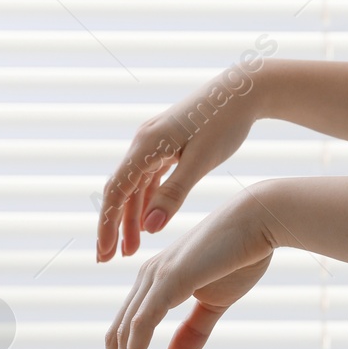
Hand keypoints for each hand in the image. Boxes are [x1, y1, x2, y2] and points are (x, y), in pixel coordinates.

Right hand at [97, 63, 273, 261]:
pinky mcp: (168, 142)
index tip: (104, 254)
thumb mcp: (201, 162)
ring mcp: (155, 141)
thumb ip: (174, 194)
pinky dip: (147, 200)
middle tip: (109, 259)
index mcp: (147, 145)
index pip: (116, 192)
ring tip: (133, 249)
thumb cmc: (226, 123)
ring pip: (136, 186)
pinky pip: (150, 176)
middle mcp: (144, 141)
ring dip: (132, 216)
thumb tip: (149, 228)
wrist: (243, 89)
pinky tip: (149, 221)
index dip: (107, 225)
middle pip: (120, 190)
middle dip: (114, 226)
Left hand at [103, 186, 277, 348]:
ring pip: (122, 338)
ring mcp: (153, 280)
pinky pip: (140, 326)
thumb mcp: (215, 303)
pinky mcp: (167, 281)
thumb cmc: (243, 255)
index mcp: (156, 284)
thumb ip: (193, 332)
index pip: (127, 335)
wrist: (262, 220)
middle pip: (116, 340)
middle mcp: (146, 281)